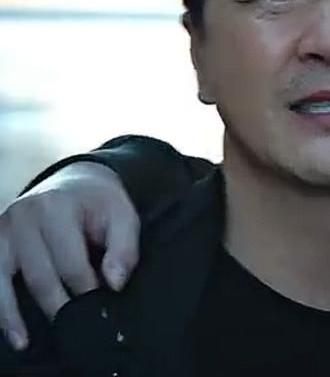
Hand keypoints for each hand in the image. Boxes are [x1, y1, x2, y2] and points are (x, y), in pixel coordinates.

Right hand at [0, 162, 138, 350]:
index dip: (86, 290)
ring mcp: (3, 229)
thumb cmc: (100, 203)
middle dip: (58, 305)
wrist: (73, 181)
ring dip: (14, 314)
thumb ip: (124, 249)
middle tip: (76, 326)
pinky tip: (10, 327)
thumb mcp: (123, 216)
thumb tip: (115, 283)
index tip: (99, 307)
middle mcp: (23, 216)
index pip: (70, 262)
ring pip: (4, 280)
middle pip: (39, 275)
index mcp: (57, 207)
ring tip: (26, 340)